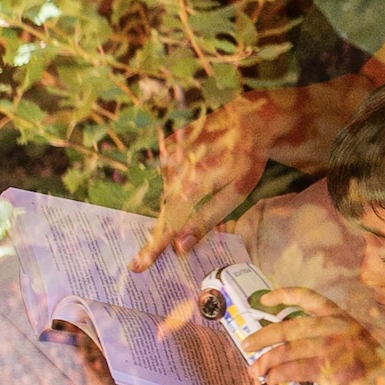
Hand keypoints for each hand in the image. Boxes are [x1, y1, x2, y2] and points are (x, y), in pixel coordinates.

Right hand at [130, 97, 272, 270]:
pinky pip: (169, 172)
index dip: (154, 246)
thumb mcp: (236, 194)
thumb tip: (181, 245)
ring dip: (182, 196)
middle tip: (160, 246)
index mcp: (194, 182)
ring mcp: (170, 152)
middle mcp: (176, 166)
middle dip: (167, 227)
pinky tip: (200, 168)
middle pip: (166, 209)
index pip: (169, 223)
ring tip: (207, 181)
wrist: (247, 119)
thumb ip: (206, 219)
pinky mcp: (168, 142)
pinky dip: (181, 178)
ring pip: (169, 190)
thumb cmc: (246, 160)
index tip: (138, 264)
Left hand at [242, 287, 384, 384]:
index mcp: (339, 316)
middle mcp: (333, 326)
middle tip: (246, 346)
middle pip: (286, 328)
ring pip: (285, 351)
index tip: (264, 300)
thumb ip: (330, 336)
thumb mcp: (354, 340)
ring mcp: (330, 346)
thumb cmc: (372, 368)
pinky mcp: (328, 368)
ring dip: (265, 363)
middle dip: (261, 337)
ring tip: (254, 372)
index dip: (283, 295)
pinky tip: (270, 382)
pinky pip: (292, 370)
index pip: (307, 297)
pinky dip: (277, 377)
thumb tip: (294, 344)